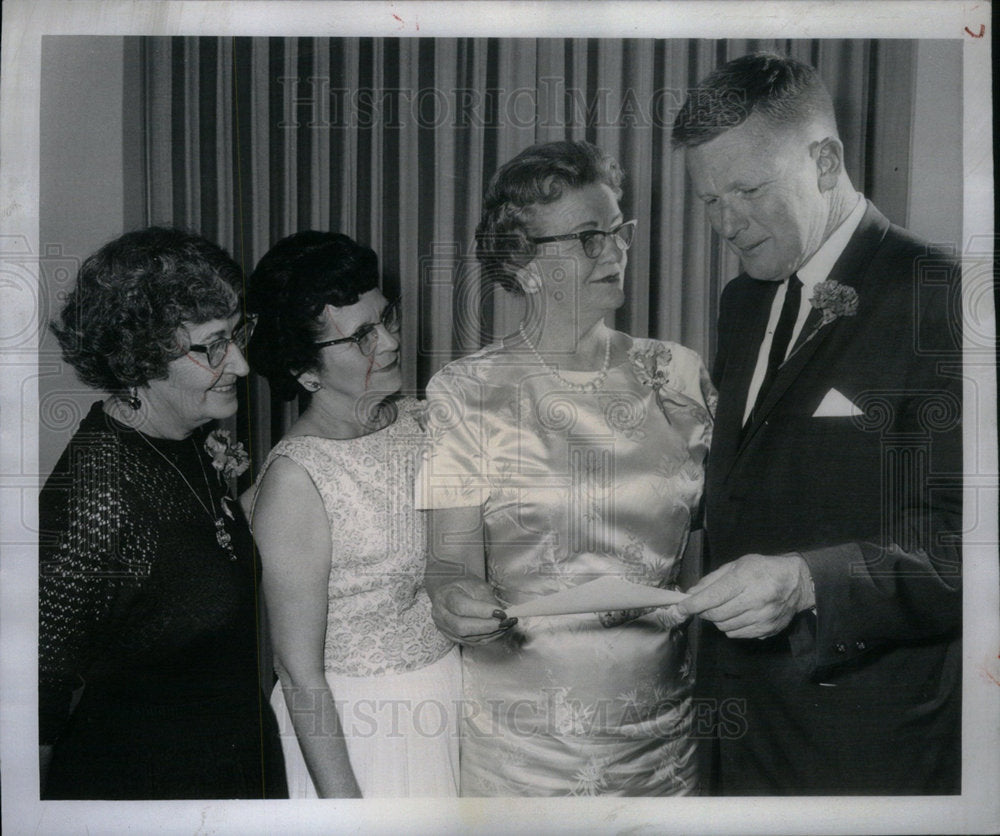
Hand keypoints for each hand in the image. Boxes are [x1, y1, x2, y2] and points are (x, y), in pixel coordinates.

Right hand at [429, 578, 516, 644]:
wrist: (449, 594)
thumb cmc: (463, 587)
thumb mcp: (476, 585)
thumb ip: (488, 600)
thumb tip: (502, 615)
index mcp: (445, 596)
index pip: (461, 606)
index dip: (482, 611)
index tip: (501, 612)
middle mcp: (441, 614)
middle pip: (462, 627)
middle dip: (487, 626)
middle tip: (506, 622)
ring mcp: (445, 629)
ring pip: (468, 638)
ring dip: (491, 634)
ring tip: (507, 625)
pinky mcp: (453, 638)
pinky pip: (472, 642)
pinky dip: (487, 638)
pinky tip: (499, 631)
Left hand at [663, 553, 814, 638]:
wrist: (796, 583)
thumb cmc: (763, 569)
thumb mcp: (737, 565)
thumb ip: (712, 579)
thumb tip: (691, 593)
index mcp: (746, 579)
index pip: (713, 597)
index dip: (694, 604)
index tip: (681, 607)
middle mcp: (755, 600)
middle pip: (716, 614)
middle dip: (703, 611)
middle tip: (702, 605)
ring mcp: (763, 617)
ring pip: (725, 626)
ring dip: (717, 619)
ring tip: (723, 608)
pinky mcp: (767, 630)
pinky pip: (737, 634)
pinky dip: (729, 627)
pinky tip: (736, 615)